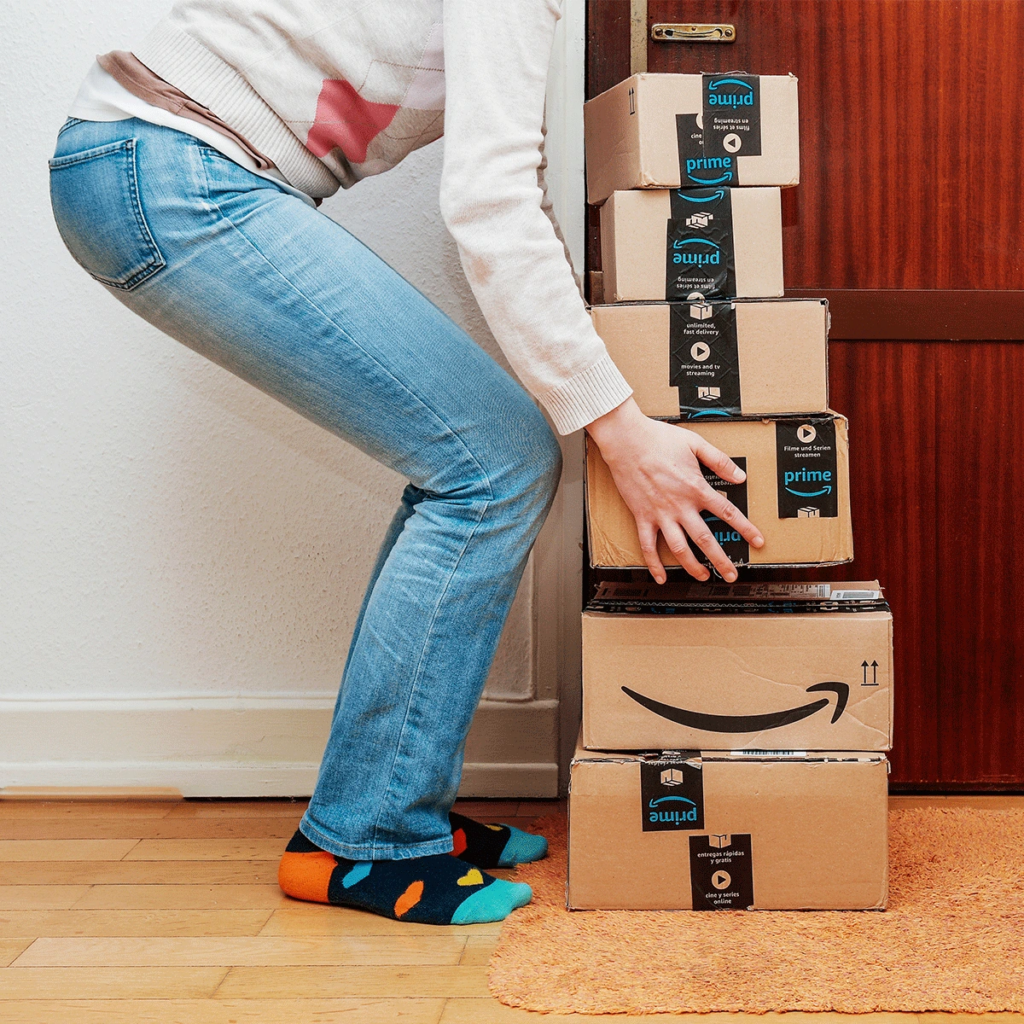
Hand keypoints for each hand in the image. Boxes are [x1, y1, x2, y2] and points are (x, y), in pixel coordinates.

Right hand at [586, 398, 764, 583]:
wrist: (627, 441)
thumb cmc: (659, 439)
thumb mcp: (696, 444)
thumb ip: (719, 461)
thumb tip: (740, 476)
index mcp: (696, 488)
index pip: (727, 513)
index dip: (746, 529)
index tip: (758, 541)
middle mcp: (680, 506)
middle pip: (705, 540)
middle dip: (721, 560)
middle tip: (732, 575)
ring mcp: (660, 514)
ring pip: (679, 548)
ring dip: (692, 566)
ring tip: (703, 577)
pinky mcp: (642, 517)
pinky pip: (648, 545)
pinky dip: (654, 563)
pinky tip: (660, 577)